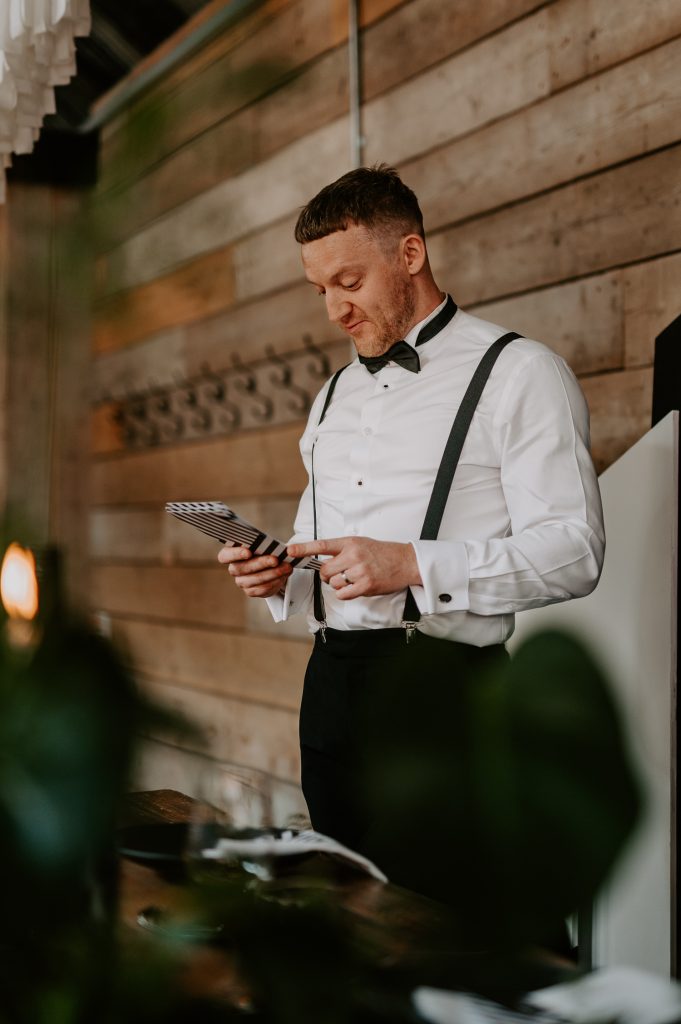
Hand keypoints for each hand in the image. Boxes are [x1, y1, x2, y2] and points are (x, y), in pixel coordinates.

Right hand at [217, 545, 292, 597]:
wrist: (274, 564)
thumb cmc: (265, 549)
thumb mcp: (263, 543)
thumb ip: (262, 543)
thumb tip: (270, 545)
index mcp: (231, 554)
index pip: (224, 556)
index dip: (235, 554)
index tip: (248, 552)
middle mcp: (234, 569)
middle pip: (241, 568)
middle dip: (260, 563)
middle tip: (275, 559)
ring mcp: (241, 582)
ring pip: (254, 580)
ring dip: (272, 573)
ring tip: (286, 567)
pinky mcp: (251, 591)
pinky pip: (262, 589)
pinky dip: (275, 581)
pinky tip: (284, 575)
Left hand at [287, 536, 420, 599]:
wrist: (406, 562)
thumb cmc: (382, 553)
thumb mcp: (361, 543)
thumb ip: (342, 550)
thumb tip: (322, 561)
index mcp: (350, 543)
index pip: (322, 545)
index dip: (304, 548)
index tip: (290, 550)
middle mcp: (354, 555)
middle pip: (325, 570)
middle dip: (327, 575)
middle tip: (338, 573)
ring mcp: (360, 571)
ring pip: (333, 583)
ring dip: (338, 584)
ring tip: (353, 578)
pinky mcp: (366, 585)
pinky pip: (343, 594)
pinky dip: (345, 593)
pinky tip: (355, 587)